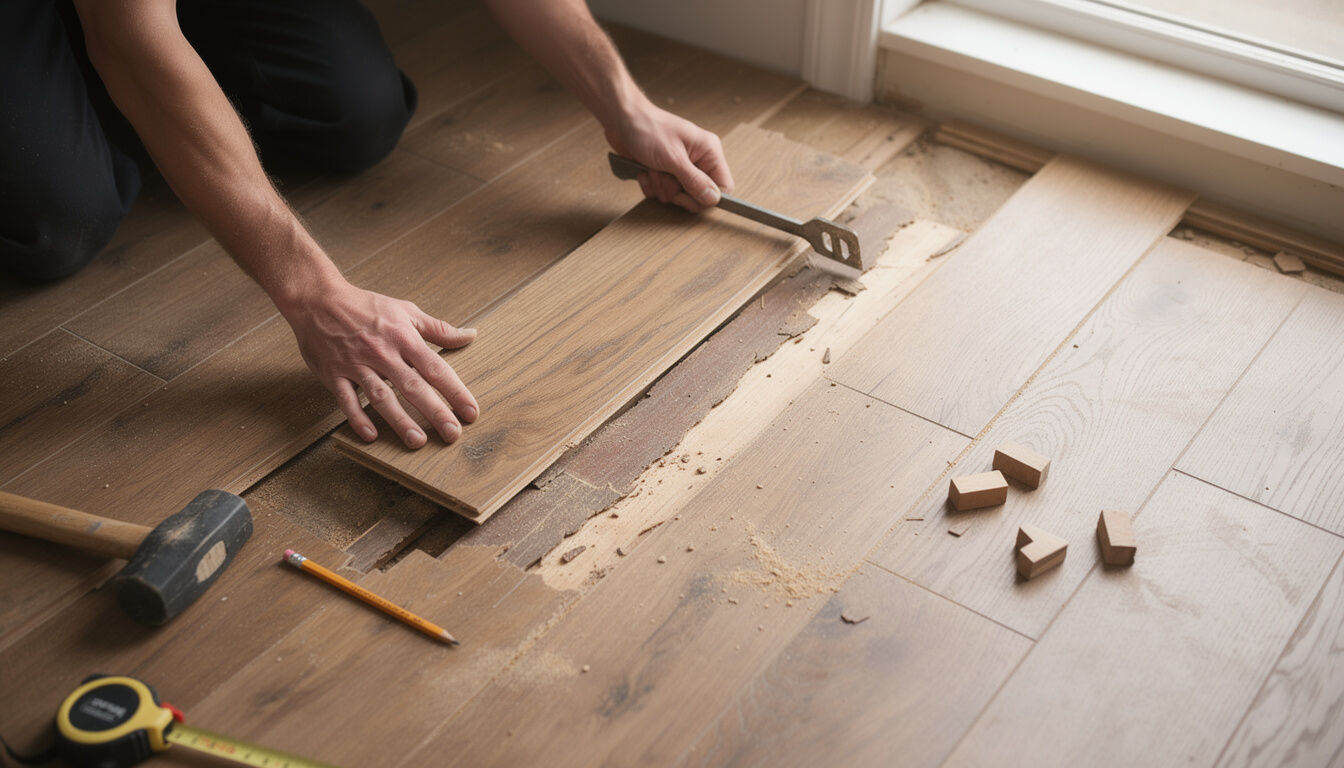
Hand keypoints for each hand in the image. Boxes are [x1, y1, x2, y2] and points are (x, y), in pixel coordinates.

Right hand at [280, 278, 478, 448]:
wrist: (319, 299)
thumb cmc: (366, 306)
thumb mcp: (406, 311)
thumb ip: (439, 329)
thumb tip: (470, 335)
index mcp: (404, 338)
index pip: (435, 368)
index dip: (455, 391)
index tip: (471, 412)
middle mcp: (383, 353)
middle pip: (413, 386)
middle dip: (435, 412)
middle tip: (452, 434)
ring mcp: (357, 365)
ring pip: (381, 396)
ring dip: (399, 420)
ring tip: (416, 442)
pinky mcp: (334, 374)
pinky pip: (346, 399)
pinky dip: (357, 418)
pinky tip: (370, 435)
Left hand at [606, 101, 733, 213]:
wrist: (622, 120)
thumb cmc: (649, 129)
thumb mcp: (673, 158)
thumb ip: (695, 181)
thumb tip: (713, 199)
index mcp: (709, 152)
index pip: (723, 186)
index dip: (706, 198)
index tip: (686, 195)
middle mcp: (698, 161)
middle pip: (698, 196)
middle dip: (675, 191)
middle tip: (664, 175)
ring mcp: (681, 168)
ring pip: (677, 196)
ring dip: (660, 186)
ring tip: (652, 168)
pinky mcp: (665, 173)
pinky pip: (662, 193)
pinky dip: (650, 186)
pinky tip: (645, 171)